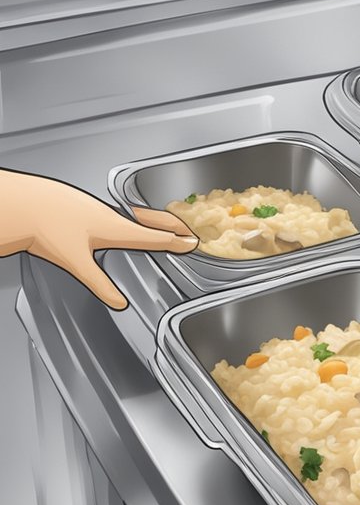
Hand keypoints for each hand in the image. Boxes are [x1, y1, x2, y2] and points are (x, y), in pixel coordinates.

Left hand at [0, 168, 197, 308]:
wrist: (21, 204)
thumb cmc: (46, 228)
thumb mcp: (75, 263)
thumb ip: (99, 285)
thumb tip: (117, 302)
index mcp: (116, 229)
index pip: (155, 237)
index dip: (176, 242)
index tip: (192, 242)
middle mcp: (111, 214)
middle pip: (152, 219)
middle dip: (172, 225)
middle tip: (187, 230)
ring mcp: (98, 206)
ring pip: (135, 213)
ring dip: (154, 219)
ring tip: (163, 226)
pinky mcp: (84, 202)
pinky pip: (118, 210)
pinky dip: (132, 216)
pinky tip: (123, 221)